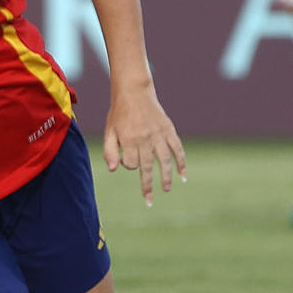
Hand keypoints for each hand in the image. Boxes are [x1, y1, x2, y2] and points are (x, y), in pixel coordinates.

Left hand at [101, 84, 185, 206]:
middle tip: (149, 201)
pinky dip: (181, 161)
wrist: (134, 92)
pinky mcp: (168, 129)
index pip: (130, 163)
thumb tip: (113, 169)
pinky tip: (183, 174)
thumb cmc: (119, 113)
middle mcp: (144, 138)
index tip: (126, 161)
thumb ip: (109, 150)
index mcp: (129, 139)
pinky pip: (177, 148)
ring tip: (166, 189)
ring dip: (166, 176)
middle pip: (147, 166)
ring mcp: (158, 134)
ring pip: (164, 160)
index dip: (128, 165)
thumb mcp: (109, 131)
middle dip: (148, 185)